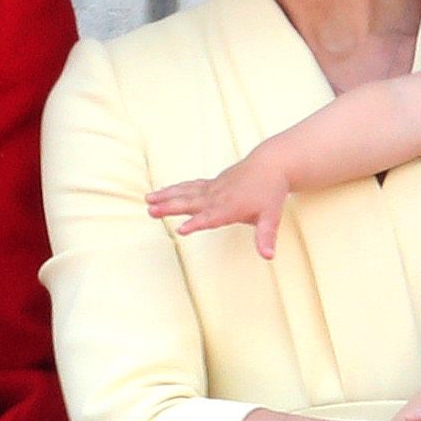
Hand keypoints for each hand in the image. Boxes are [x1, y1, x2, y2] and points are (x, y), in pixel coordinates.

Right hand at [146, 152, 289, 258]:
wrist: (271, 165)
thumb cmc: (270, 191)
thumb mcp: (271, 216)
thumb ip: (266, 237)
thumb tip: (269, 255)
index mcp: (230, 207)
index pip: (210, 218)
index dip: (196, 224)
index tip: (181, 229)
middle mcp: (218, 197)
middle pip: (190, 203)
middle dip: (170, 207)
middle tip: (152, 211)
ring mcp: (213, 188)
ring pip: (185, 193)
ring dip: (166, 196)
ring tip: (148, 200)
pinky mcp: (211, 183)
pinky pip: (189, 186)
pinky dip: (174, 188)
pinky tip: (162, 191)